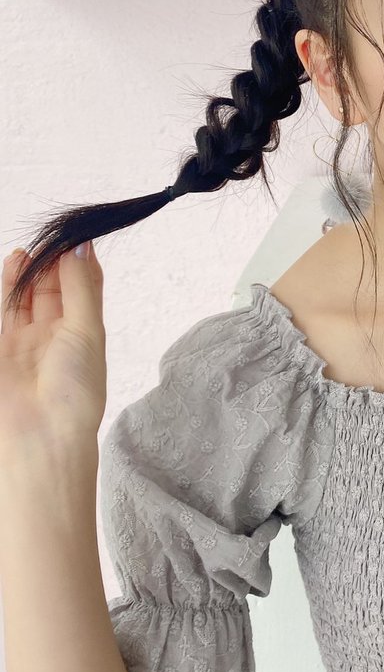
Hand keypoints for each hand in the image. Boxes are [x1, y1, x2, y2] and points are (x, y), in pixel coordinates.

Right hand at [0, 244, 106, 461]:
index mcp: (88, 334)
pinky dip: (12, 283)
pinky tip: (18, 260)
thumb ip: (81, 288)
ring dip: (33, 270)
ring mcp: (32, 340)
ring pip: (32, 295)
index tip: (81, 234)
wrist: (40, 437)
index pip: (87, 287)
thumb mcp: (86, 331)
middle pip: (58, 288)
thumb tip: (82, 247)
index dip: (82, 261)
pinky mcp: (6, 346)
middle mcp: (61, 335)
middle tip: (55, 235)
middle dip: (56, 262)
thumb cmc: (74, 391)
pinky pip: (10, 307)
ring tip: (35, 245)